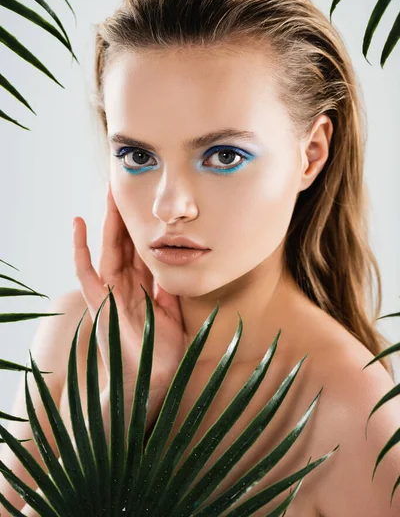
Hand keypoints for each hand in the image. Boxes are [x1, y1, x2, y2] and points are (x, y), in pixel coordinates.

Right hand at [72, 182, 186, 402]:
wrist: (153, 380)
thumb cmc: (164, 349)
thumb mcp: (173, 309)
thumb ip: (170, 285)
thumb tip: (176, 259)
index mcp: (143, 285)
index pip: (141, 246)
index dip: (142, 223)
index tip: (146, 199)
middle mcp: (125, 284)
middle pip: (124, 242)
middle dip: (124, 214)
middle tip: (125, 184)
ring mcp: (110, 292)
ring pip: (108, 248)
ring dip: (108, 221)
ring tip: (109, 193)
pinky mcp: (99, 303)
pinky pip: (85, 272)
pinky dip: (80, 248)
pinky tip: (78, 224)